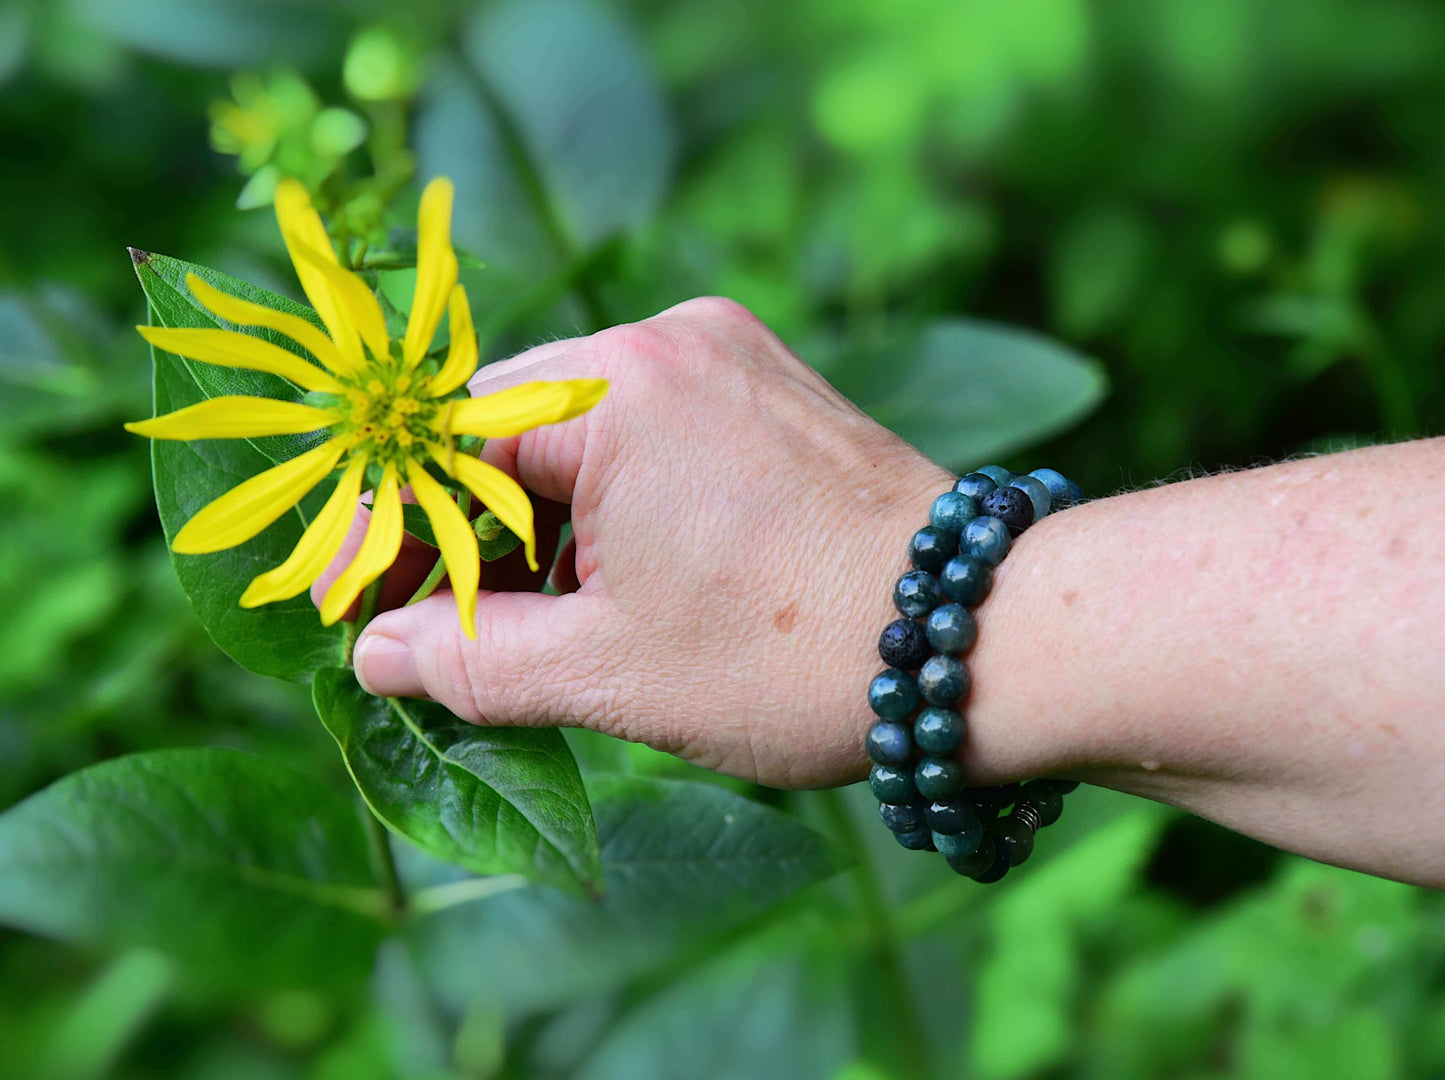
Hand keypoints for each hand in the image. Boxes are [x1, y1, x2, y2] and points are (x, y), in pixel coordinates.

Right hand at [342, 298, 950, 787]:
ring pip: (582, 433)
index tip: (357, 606)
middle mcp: (672, 340)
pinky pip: (652, 431)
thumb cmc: (799, 656)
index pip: (450, 445)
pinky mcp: (771, 387)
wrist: (981, 638)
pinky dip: (614, 502)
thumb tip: (374, 652)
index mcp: (618, 386)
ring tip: (537, 623)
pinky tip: (615, 579)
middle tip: (436, 630)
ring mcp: (730, 355)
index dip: (393, 532)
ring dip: (541, 525)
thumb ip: (471, 656)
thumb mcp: (611, 671)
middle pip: (513, 432)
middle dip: (465, 534)